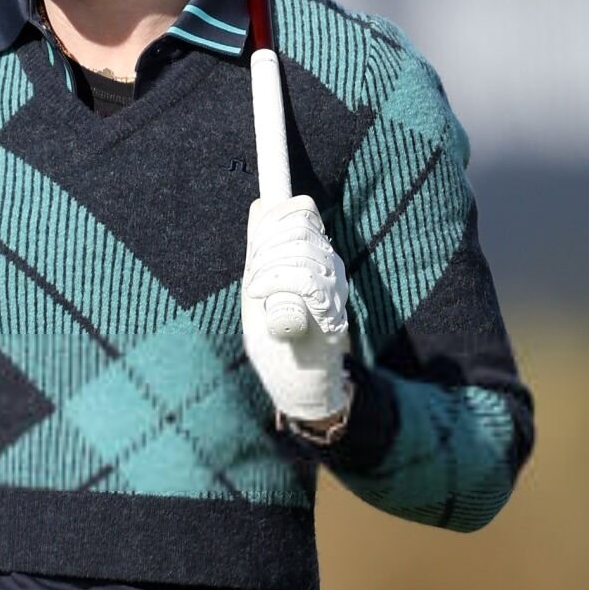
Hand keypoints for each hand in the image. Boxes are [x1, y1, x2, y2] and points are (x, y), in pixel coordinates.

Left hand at [241, 194, 351, 431]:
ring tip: (256, 291)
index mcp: (315, 255)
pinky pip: (307, 280)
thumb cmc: (277, 336)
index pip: (302, 209)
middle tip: (253, 276)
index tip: (257, 247)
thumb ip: (262, 246)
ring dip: (266, 267)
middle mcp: (331, 266)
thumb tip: (260, 205)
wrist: (297, 384)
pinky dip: (275, 282)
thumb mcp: (261, 283)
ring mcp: (336, 288)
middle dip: (265, 244)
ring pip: (301, 249)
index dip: (274, 216)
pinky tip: (259, 296)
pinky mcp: (332, 313)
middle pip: (298, 223)